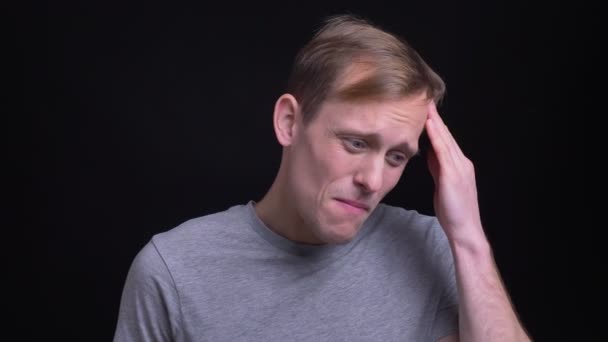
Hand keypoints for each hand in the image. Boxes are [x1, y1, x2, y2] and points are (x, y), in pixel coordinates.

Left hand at [425, 102, 483, 243]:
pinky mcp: (453, 175)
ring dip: (435, 122)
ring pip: (445, 140)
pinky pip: (444, 151)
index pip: (445, 140)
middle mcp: (461, 162)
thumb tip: (428, 154)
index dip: (435, 125)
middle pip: (446, 135)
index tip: (426, 111)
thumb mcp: (441, 184)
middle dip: (435, 118)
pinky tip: (430, 126)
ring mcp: (459, 168)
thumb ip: (437, 168)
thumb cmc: (453, 211)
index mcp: (458, 165)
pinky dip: (437, 137)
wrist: (464, 229)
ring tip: (426, 107)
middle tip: (425, 100)